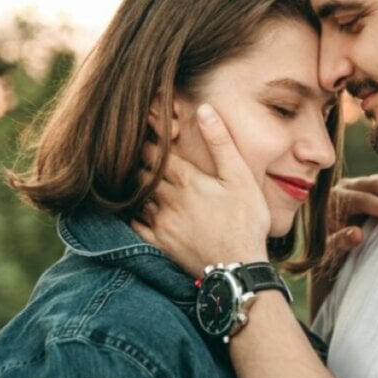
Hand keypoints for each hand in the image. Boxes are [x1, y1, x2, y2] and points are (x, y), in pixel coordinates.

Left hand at [132, 104, 268, 275]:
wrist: (239, 268)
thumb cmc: (246, 221)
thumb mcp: (241, 178)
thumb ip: (221, 143)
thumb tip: (205, 109)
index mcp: (188, 181)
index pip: (158, 153)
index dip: (150, 139)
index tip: (146, 129)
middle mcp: (169, 200)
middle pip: (143, 173)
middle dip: (140, 160)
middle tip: (137, 148)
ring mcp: (162, 223)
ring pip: (137, 196)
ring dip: (136, 184)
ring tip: (135, 173)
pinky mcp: (160, 243)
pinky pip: (135, 223)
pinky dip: (132, 212)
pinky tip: (134, 206)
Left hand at [325, 171, 377, 252]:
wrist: (325, 238)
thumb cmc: (327, 247)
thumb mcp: (329, 249)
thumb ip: (340, 242)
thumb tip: (357, 234)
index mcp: (334, 199)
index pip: (362, 199)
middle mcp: (345, 186)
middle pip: (374, 183)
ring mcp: (357, 183)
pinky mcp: (367, 183)